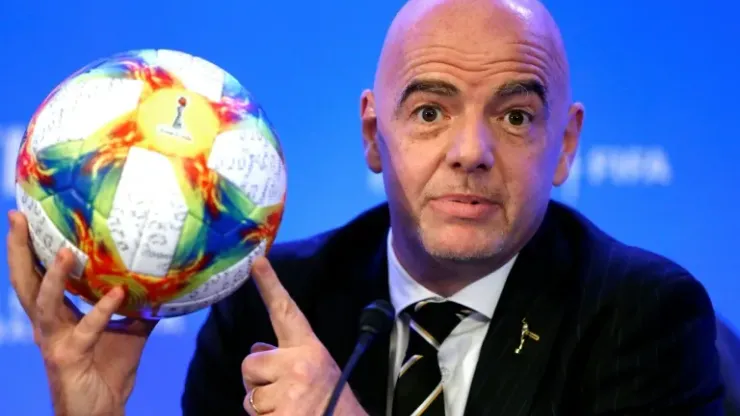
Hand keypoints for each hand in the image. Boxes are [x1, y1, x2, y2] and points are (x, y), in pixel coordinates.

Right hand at [6, 211, 157, 415]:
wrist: (102, 414)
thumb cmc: (109, 372)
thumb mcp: (128, 332)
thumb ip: (139, 307)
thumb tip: (163, 280)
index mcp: (56, 316)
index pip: (36, 276)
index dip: (28, 248)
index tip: (23, 216)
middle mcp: (47, 326)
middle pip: (25, 282)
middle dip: (19, 250)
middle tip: (16, 217)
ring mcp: (54, 342)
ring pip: (44, 303)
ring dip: (53, 276)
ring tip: (63, 250)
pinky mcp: (68, 358)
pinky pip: (85, 331)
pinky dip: (100, 311)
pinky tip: (117, 294)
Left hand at [241, 257, 366, 415]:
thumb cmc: (332, 402)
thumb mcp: (316, 371)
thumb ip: (286, 357)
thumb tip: (255, 350)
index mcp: (310, 349)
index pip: (287, 312)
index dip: (270, 285)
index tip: (257, 262)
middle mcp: (300, 365)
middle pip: (249, 364)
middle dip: (257, 382)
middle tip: (284, 394)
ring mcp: (290, 391)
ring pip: (248, 396)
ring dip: (262, 406)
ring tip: (290, 409)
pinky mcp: (282, 415)